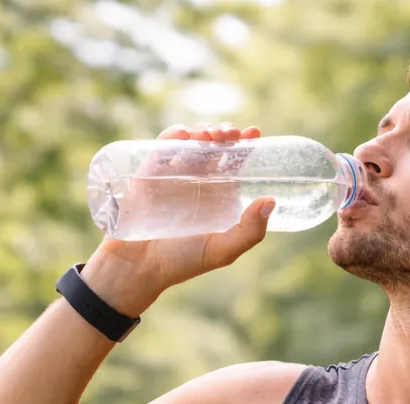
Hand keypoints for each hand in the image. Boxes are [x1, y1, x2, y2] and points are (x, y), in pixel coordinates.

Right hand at [83, 123, 273, 314]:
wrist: (139, 267)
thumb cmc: (182, 263)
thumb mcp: (222, 251)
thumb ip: (249, 232)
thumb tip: (270, 200)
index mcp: (219, 197)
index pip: (235, 164)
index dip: (246, 146)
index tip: (254, 133)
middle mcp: (198, 183)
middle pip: (215, 147)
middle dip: (225, 134)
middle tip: (231, 133)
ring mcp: (173, 176)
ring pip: (191, 142)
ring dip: (202, 131)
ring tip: (211, 135)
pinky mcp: (149, 173)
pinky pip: (162, 147)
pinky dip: (173, 136)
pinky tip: (185, 134)